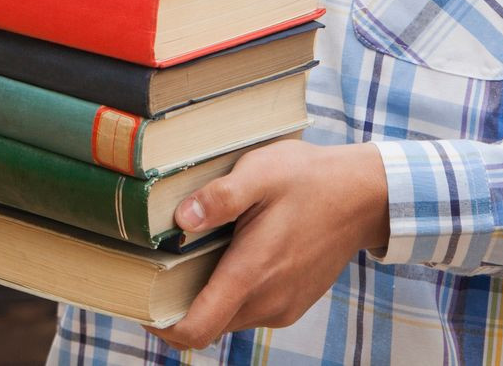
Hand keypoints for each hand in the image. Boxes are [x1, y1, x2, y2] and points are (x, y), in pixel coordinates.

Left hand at [149, 140, 387, 351]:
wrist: (363, 196)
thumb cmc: (308, 179)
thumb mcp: (258, 172)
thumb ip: (219, 198)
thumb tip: (180, 219)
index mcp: (252, 274)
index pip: (197, 329)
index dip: (161, 326)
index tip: (138, 304)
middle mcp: (267, 301)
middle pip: (207, 325)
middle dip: (177, 307)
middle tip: (154, 269)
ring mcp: (283, 306)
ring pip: (228, 318)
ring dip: (205, 299)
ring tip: (189, 257)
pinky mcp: (293, 302)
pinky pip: (250, 310)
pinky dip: (230, 294)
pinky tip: (226, 257)